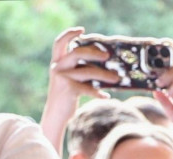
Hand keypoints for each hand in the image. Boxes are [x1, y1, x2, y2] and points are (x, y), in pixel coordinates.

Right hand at [41, 27, 119, 153]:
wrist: (56, 114)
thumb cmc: (68, 96)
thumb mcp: (72, 79)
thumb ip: (81, 70)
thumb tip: (106, 66)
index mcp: (57, 62)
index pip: (59, 43)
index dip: (69, 34)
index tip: (82, 30)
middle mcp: (57, 67)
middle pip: (77, 53)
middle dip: (94, 52)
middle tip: (108, 55)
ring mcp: (62, 77)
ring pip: (87, 71)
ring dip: (104, 74)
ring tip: (117, 78)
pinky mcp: (68, 89)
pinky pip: (88, 89)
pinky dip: (98, 93)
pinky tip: (106, 96)